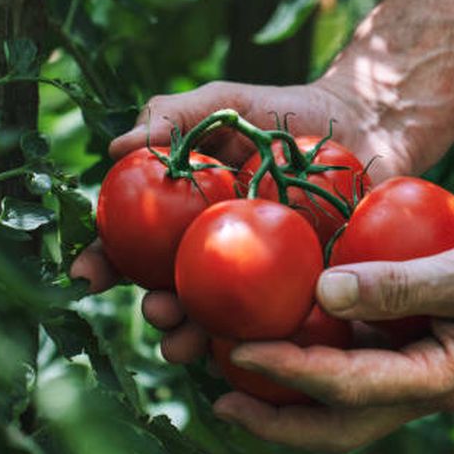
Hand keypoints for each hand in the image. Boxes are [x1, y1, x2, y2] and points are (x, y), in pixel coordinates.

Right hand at [73, 79, 421, 361]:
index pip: (137, 244)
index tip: (86, 277)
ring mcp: (262, 274)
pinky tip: (247, 352)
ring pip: (219, 317)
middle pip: (175, 290)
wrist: (367, 122)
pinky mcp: (307, 288)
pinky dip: (260, 342)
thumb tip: (114, 150)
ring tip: (186, 343)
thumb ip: (173, 116)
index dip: (107, 261)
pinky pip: (278, 322)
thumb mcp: (225, 101)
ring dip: (195, 336)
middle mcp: (218, 251)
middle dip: (156, 310)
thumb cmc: (288, 110)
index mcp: (190, 215)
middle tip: (156, 312)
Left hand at [211, 226, 453, 452]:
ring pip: (341, 406)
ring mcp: (416, 377)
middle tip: (219, 402)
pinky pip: (354, 371)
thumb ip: (402, 284)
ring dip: (287, 397)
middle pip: (336, 427)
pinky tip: (287, 334)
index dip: (287, 373)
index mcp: (437, 381)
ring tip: (235, 375)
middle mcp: (420, 390)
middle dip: (275, 422)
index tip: (236, 352)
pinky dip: (314, 364)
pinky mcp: (412, 355)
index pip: (346, 388)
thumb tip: (324, 291)